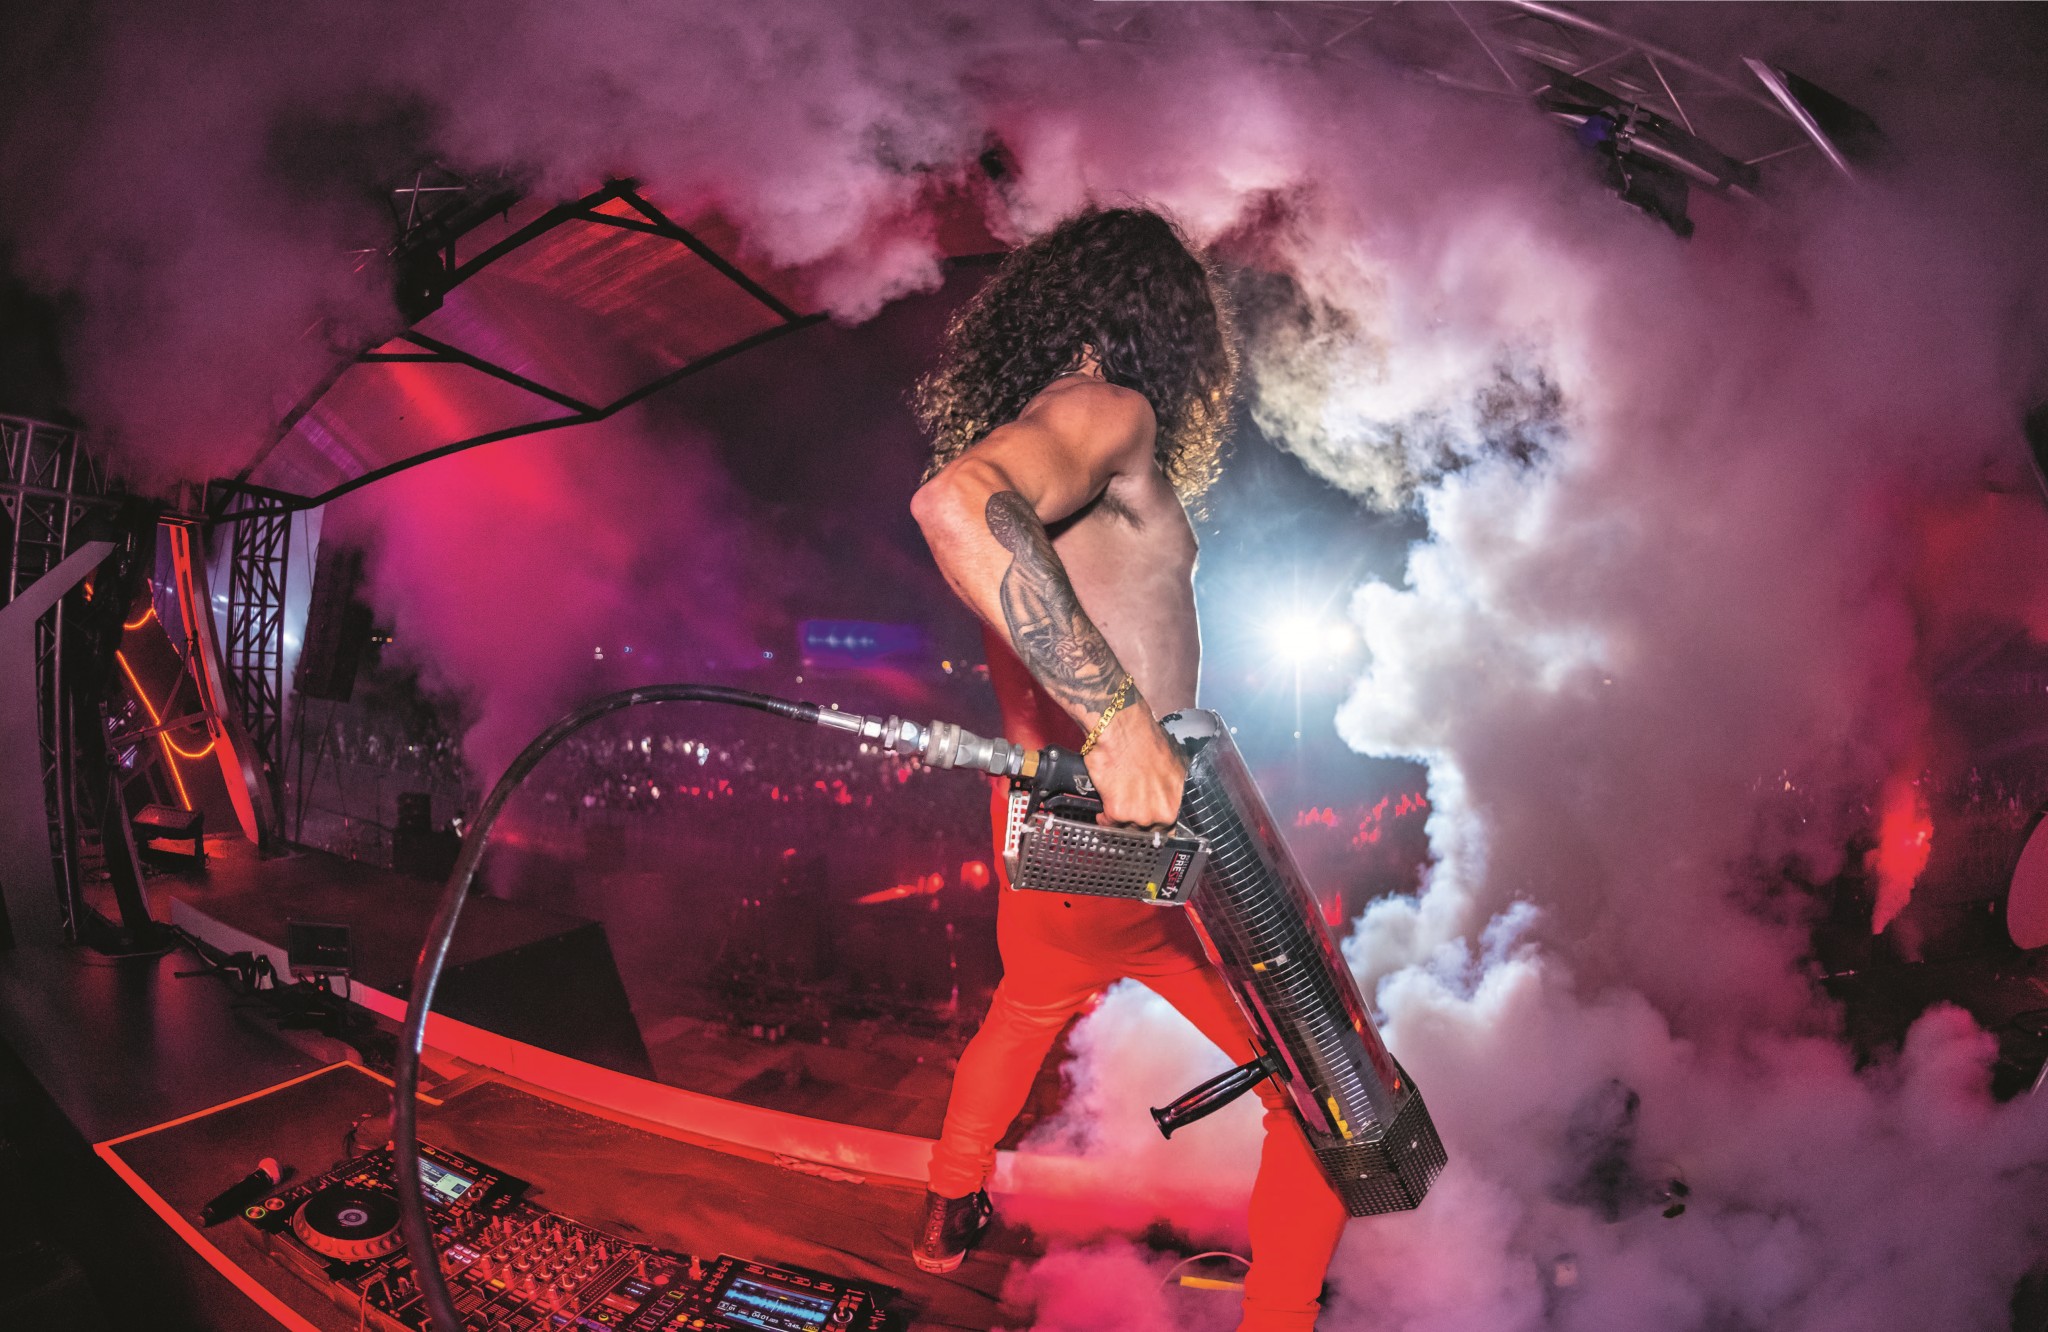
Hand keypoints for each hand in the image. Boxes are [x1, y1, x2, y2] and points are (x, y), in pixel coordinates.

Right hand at [1084, 706, 1185, 829]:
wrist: (1121, 729)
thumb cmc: (1145, 738)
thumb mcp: (1175, 762)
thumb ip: (1174, 786)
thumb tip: (1170, 792)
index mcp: (1179, 801)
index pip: (1171, 828)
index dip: (1157, 826)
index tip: (1149, 824)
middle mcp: (1164, 812)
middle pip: (1148, 830)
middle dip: (1138, 821)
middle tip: (1129, 809)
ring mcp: (1142, 815)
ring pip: (1128, 827)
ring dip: (1121, 818)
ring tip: (1117, 801)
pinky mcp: (1119, 812)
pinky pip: (1109, 822)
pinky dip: (1104, 816)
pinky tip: (1104, 804)